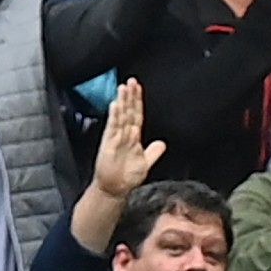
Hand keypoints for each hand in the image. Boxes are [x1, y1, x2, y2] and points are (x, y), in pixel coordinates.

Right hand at [90, 80, 166, 198]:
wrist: (115, 189)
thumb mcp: (146, 163)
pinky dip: (114, 116)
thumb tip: (162, 144)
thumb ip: (154, 152)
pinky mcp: (108, 144)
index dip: (138, 102)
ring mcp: (115, 138)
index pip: (136, 115)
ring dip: (122, 102)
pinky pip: (112, 128)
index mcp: (133, 137)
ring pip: (120, 116)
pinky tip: (115, 105)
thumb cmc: (127, 176)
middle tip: (131, 81)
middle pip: (128, 111)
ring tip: (123, 88)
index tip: (138, 88)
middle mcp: (124, 134)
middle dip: (130, 96)